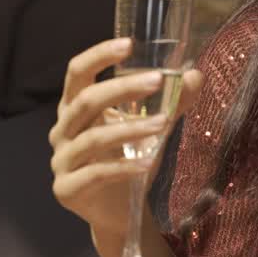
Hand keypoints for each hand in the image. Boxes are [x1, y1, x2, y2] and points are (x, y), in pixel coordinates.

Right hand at [49, 38, 202, 240]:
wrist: (119, 212)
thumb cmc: (128, 159)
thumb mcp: (151, 127)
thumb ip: (171, 102)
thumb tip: (195, 74)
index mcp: (75, 107)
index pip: (78, 72)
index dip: (99, 55)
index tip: (129, 44)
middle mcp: (62, 130)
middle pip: (86, 101)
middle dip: (122, 88)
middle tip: (157, 80)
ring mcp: (61, 161)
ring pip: (93, 138)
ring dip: (131, 128)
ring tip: (163, 122)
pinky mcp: (67, 189)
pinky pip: (97, 173)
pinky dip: (125, 166)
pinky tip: (149, 162)